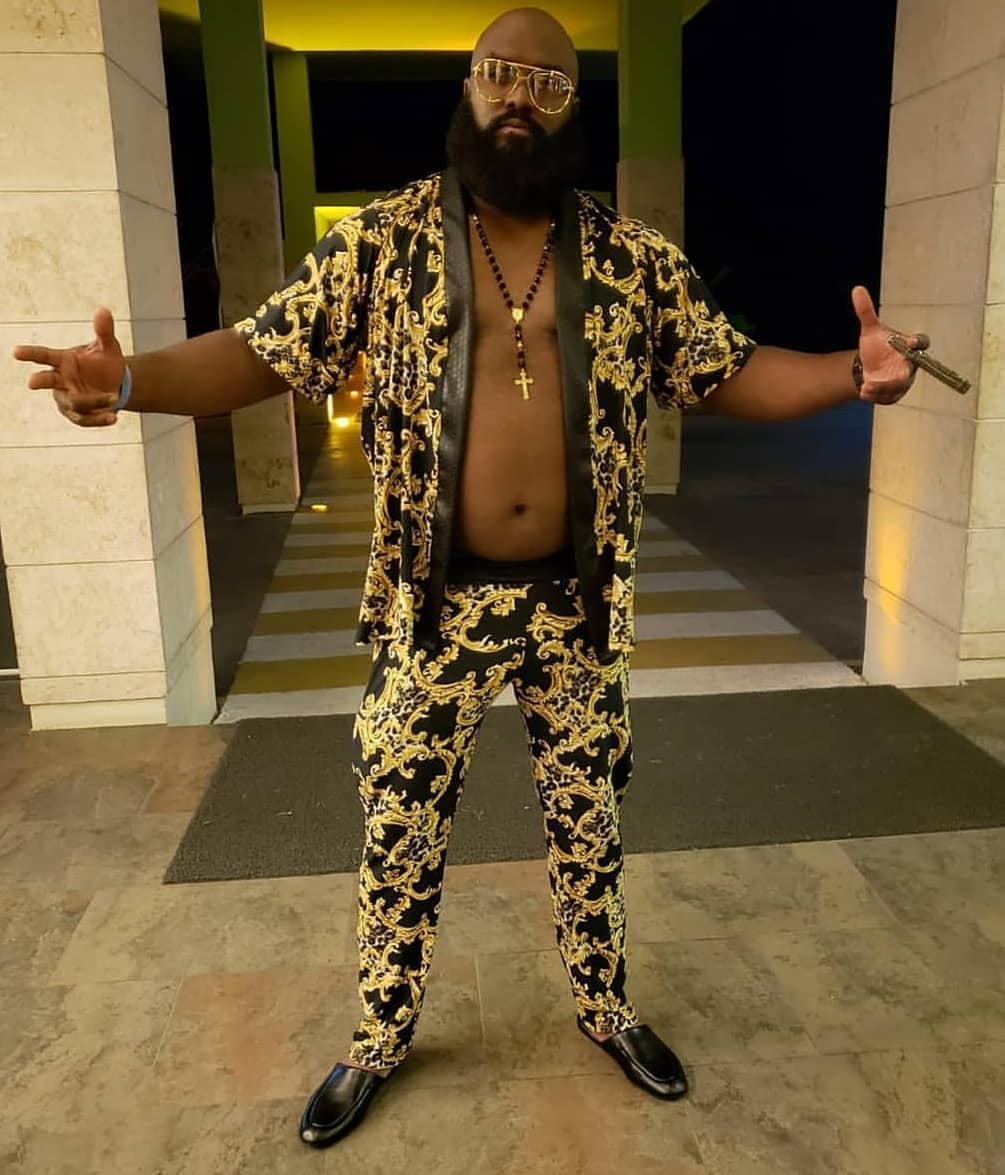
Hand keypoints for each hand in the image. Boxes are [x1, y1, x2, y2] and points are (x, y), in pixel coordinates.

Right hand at [13, 308, 125, 427]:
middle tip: (31, 382)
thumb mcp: (108, 347)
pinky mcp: (78, 415)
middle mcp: (60, 380)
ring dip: (93, 401)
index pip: (43, 355)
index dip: (30, 354)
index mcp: (63, 361)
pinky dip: (99, 419)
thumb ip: (104, 331)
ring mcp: (67, 399)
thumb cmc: (104, 362)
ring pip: (73, 403)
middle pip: (47, 381)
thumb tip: (103, 310)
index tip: (16, 352)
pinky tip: (112, 417)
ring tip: (113, 397)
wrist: (117, 384)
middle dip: (39, 381)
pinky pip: (85, 419)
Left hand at [851, 286, 921, 404]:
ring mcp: (901, 381)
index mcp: (908, 347)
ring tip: (867, 386)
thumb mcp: (870, 330)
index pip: (921, 343)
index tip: (912, 341)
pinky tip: (864, 391)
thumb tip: (857, 290)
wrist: (869, 366)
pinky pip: (886, 397)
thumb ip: (865, 311)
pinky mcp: (891, 393)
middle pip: (910, 370)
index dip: (918, 342)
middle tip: (893, 375)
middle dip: (902, 374)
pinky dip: (876, 395)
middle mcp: (909, 365)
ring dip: (883, 387)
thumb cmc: (877, 346)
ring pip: (896, 386)